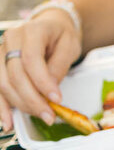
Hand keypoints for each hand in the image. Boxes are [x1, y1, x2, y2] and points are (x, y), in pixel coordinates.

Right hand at [0, 10, 81, 129]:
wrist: (50, 27)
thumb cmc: (61, 36)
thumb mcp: (69, 47)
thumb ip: (59, 66)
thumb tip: (50, 90)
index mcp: (31, 31)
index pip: (31, 59)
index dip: (42, 82)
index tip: (57, 100)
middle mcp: (10, 40)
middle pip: (15, 74)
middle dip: (33, 99)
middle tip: (50, 116)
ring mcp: (0, 52)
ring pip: (3, 83)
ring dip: (20, 105)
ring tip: (39, 117)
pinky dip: (1, 107)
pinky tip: (7, 122)